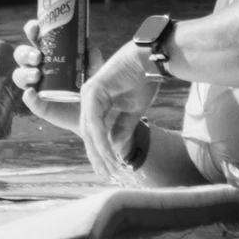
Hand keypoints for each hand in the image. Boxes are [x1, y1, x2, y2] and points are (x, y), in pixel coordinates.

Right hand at [13, 20, 92, 137]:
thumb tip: (91, 48)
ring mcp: (35, 86)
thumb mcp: (94, 70)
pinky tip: (31, 93)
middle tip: (38, 57)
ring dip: (24, 73)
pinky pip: (28, 100)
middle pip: (21, 55)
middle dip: (26, 53)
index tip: (35, 28)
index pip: (34, 38)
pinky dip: (28, 96)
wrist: (92, 113)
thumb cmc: (89, 85)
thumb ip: (93, 59)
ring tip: (36, 75)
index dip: (31, 30)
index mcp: (48, 54)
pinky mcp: (38, 104)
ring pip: (19, 76)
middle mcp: (37, 67)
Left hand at [80, 43, 156, 179]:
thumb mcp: (132, 111)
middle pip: (89, 134)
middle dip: (97, 157)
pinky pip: (95, 121)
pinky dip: (102, 138)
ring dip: (100, 152)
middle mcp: (89, 99)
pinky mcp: (93, 91)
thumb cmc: (142, 80)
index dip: (100, 153)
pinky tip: (109, 153)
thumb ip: (122, 127)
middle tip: (106, 176)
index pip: (94, 132)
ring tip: (110, 169)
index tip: (108, 171)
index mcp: (96, 103)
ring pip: (90, 130)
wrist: (150, 61)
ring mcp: (88, 95)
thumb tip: (115, 147)